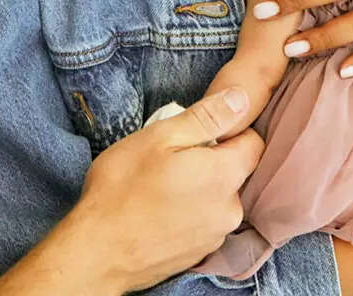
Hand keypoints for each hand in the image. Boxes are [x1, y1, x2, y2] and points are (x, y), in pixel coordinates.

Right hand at [69, 88, 263, 293]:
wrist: (98, 252)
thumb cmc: (123, 186)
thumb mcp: (160, 137)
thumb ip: (206, 118)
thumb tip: (241, 98)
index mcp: (224, 176)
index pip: (254, 142)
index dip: (229, 129)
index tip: (197, 131)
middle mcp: (230, 210)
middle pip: (236, 170)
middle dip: (211, 158)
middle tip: (170, 156)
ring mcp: (215, 236)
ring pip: (219, 196)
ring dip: (200, 185)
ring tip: (161, 184)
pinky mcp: (200, 253)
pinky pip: (206, 219)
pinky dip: (191, 210)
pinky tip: (160, 208)